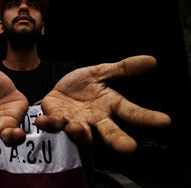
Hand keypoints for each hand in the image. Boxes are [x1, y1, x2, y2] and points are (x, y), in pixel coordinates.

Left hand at [36, 55, 170, 153]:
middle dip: (117, 140)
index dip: (146, 118)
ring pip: (80, 133)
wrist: (60, 88)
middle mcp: (96, 120)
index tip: (164, 121)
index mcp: (110, 107)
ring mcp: (76, 122)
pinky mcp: (57, 119)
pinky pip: (53, 124)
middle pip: (109, 132)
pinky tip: (44, 121)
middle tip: (128, 148)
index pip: (131, 113)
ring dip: (79, 133)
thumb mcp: (102, 72)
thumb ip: (123, 69)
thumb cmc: (84, 85)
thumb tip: (152, 60)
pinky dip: (49, 124)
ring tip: (76, 128)